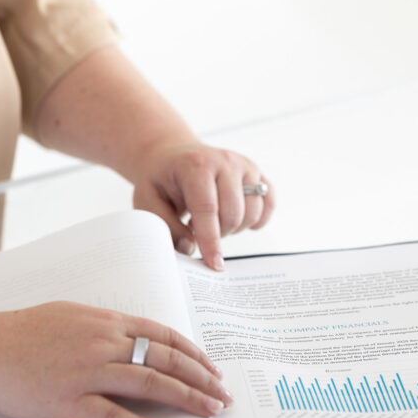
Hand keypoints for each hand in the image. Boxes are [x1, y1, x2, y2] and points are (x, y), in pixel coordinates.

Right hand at [0, 302, 232, 417]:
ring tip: (209, 411)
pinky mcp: (68, 401)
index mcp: (103, 321)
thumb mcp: (69, 315)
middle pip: (164, 359)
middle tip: (223, 394)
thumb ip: (103, 326)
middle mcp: (101, 342)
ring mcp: (86, 372)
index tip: (211, 368)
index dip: (192, 353)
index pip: (161, 334)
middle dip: (200, 377)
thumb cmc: (20, 332)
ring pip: (149, 384)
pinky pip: (114, 416)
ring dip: (186, 398)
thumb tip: (133, 336)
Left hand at [130, 141, 274, 269]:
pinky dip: (258, 218)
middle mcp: (224, 161)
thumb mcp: (148, 200)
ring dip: (235, 227)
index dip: (211, 240)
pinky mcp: (256, 172)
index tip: (214, 264)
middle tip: (197, 229)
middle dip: (218, 234)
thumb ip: (166, 226)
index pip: (207, 208)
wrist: (171, 154)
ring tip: (212, 221)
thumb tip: (190, 248)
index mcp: (195, 165)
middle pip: (233, 213)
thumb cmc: (160, 179)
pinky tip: (238, 221)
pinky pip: (269, 202)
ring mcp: (244, 165)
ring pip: (253, 211)